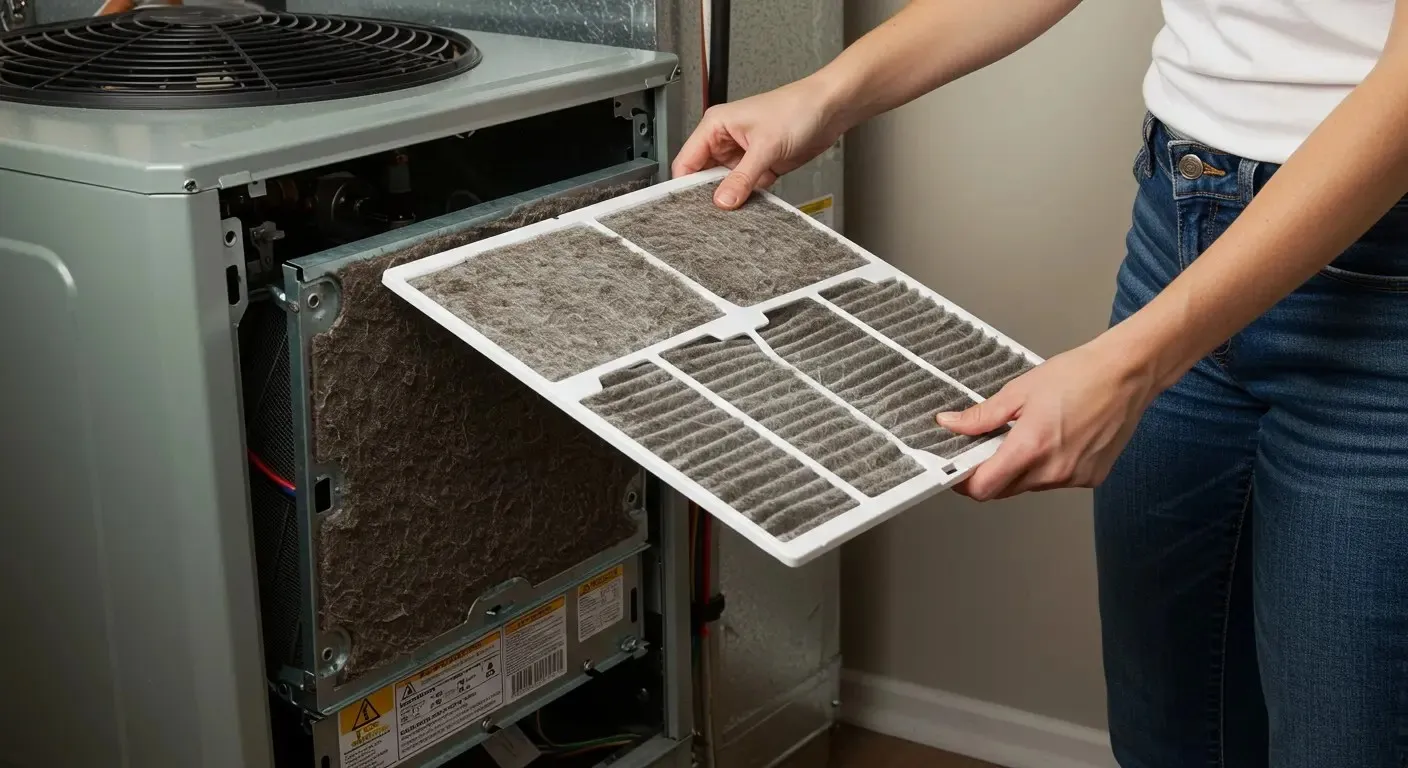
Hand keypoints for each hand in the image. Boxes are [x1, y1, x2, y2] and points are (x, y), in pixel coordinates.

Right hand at [672, 76, 844, 208]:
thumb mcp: (766, 145)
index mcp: (716, 126)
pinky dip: (747, 199)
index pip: (687, 161)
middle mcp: (725, 141)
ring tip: (731, 215)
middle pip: (703, 177)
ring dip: (729, 199)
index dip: (684, 185)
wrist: (830, 109)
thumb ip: (742, 177)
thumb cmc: (797, 108)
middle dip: (708, 196)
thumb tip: (722, 201)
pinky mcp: (760, 167)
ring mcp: (743, 155)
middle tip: (712, 217)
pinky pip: (746, 189)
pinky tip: (750, 209)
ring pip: (725, 186)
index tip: (688, 208)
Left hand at [935, 336, 1159, 500]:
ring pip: (1030, 486)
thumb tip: (951, 424)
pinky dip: (1048, 467)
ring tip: (1031, 434)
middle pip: (1004, 489)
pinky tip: (1057, 440)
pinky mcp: (1092, 478)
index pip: (984, 488)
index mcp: (1030, 448)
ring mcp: (1075, 477)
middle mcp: (1053, 470)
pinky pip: (1056, 481)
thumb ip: (982, 415)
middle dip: (991, 473)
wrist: (1127, 374)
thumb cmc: (1080, 376)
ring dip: (1021, 469)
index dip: (965, 482)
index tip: (958, 469)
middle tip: (991, 444)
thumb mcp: (1020, 391)